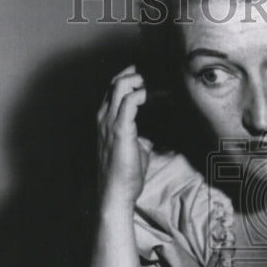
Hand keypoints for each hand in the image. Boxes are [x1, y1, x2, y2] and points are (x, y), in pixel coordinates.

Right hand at [96, 65, 152, 207]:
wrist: (115, 193)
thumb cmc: (125, 174)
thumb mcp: (135, 148)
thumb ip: (141, 134)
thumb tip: (156, 130)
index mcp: (105, 119)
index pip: (114, 87)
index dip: (133, 78)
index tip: (153, 77)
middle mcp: (103, 116)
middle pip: (116, 80)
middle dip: (138, 73)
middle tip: (161, 75)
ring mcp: (109, 121)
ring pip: (121, 85)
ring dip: (142, 80)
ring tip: (162, 83)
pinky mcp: (120, 129)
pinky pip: (131, 100)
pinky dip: (147, 93)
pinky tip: (162, 96)